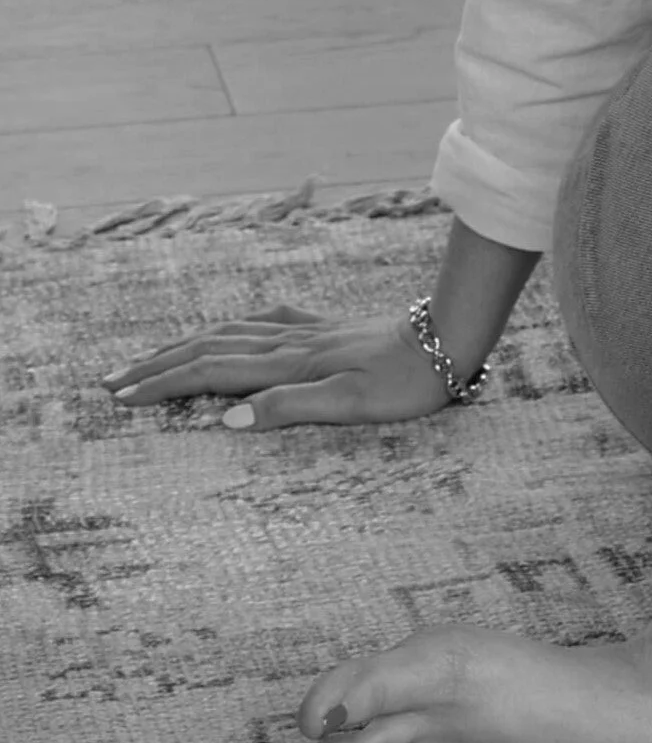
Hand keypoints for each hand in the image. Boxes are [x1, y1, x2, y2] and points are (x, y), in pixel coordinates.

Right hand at [100, 304, 452, 428]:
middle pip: (208, 348)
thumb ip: (289, 409)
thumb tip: (225, 420)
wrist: (450, 338)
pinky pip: (262, 323)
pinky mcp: (326, 326)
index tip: (120, 398)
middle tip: (110, 379)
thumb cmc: (407, 382)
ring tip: (150, 357)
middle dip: (157, 364)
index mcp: (289, 365)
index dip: (163, 385)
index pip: (210, 372)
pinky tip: (229, 328)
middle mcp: (290, 343)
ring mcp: (307, 330)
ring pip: (230, 332)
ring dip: (184, 344)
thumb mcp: (351, 405)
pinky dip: (231, 328)